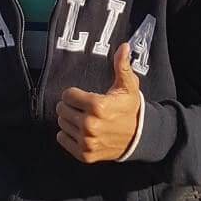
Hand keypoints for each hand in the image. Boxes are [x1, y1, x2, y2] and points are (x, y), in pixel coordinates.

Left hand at [56, 43, 141, 163]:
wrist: (139, 137)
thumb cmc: (130, 109)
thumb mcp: (128, 86)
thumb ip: (122, 66)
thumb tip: (123, 46)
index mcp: (97, 106)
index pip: (67, 95)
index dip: (74, 94)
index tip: (83, 96)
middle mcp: (90, 125)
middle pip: (61, 109)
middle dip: (70, 106)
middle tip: (82, 107)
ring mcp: (86, 141)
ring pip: (61, 124)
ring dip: (69, 120)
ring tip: (83, 118)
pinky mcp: (84, 154)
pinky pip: (62, 139)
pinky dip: (68, 135)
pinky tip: (80, 131)